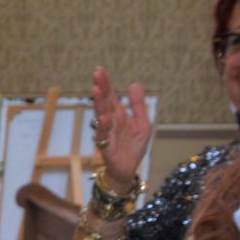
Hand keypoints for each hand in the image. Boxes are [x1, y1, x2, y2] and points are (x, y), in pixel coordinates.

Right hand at [88, 66, 152, 192]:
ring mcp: (107, 132)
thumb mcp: (142, 123)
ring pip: (101, 114)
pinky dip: (103, 126)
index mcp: (118, 114)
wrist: (128, 169)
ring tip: (96, 89)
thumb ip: (138, 105)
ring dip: (98, 102)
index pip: (111, 95)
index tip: (100, 69)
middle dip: (101, 87)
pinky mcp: (106, 145)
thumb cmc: (133, 147)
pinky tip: (103, 117)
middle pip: (104, 101)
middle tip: (97, 73)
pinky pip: (103, 134)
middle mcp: (110, 120)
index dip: (106, 83)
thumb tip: (134, 84)